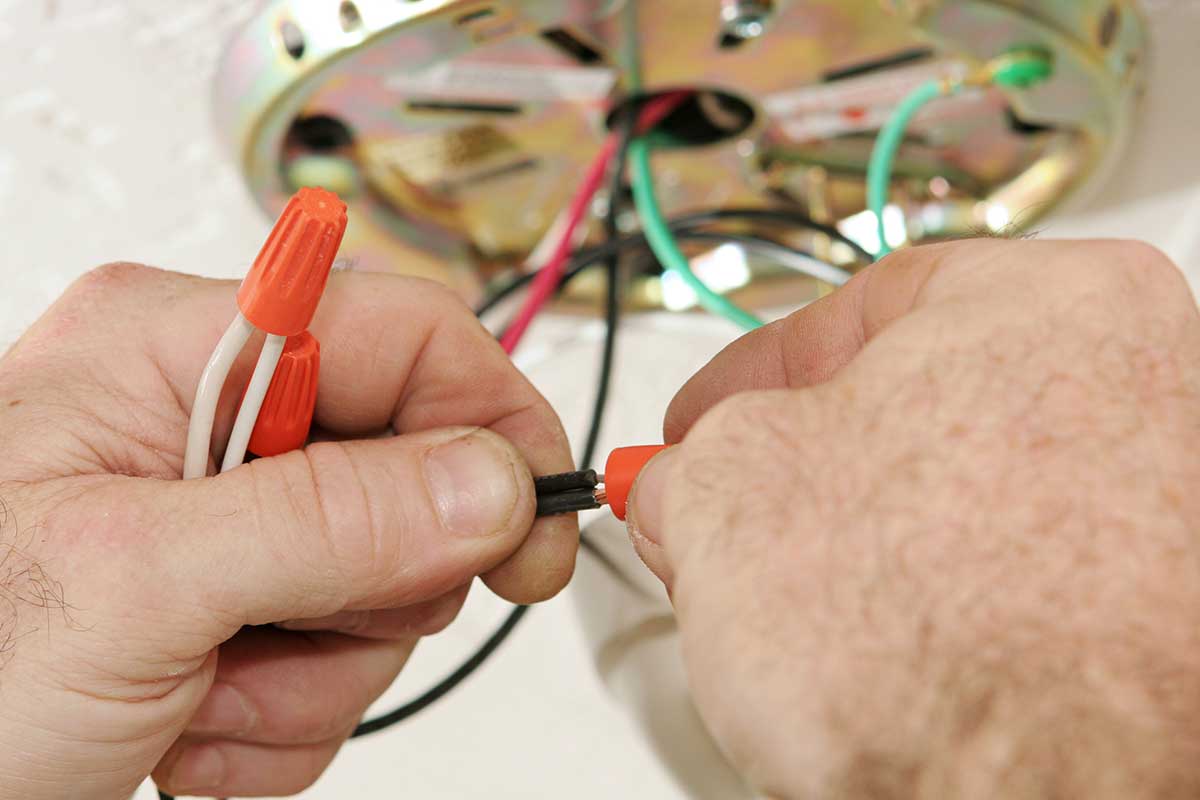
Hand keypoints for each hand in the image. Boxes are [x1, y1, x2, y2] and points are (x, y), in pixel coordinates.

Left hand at [0, 263, 575, 798]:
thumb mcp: (133, 584)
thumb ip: (325, 519)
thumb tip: (487, 482)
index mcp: (176, 351)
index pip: (406, 332)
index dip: (491, 417)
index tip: (536, 520)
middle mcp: (208, 419)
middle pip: (411, 472)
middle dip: (371, 586)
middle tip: (287, 631)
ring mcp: (226, 520)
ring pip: (381, 583)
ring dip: (313, 673)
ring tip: (199, 693)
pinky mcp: (233, 602)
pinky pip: (335, 658)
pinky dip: (282, 718)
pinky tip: (187, 723)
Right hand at [627, 240, 1199, 797]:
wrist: (1052, 798)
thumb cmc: (942, 638)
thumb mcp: (726, 491)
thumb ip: (689, 459)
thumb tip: (683, 481)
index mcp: (1058, 302)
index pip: (865, 305)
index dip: (752, 374)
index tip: (701, 422)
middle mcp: (1144, 391)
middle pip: (918, 410)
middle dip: (800, 471)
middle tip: (726, 518)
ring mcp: (1164, 513)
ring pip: (961, 505)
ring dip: (860, 546)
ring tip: (795, 612)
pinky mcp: (1161, 627)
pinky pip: (1013, 588)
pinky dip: (937, 609)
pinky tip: (878, 657)